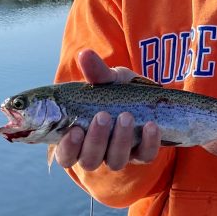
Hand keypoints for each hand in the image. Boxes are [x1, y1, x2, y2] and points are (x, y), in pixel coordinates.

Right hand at [54, 50, 161, 170]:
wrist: (148, 96)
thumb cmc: (117, 91)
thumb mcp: (107, 80)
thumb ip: (96, 72)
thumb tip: (84, 54)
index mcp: (79, 138)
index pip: (65, 156)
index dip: (68, 148)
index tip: (75, 130)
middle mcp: (97, 152)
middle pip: (90, 160)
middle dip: (96, 140)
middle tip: (103, 116)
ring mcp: (120, 154)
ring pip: (116, 160)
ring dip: (120, 140)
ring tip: (126, 116)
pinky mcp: (143, 153)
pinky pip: (145, 155)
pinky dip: (149, 142)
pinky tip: (151, 125)